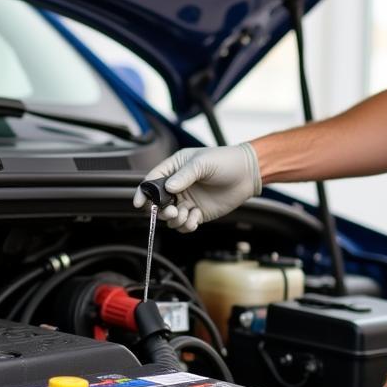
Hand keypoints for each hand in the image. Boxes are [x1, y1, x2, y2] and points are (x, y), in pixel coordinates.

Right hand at [132, 143, 261, 232]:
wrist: (247, 174)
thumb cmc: (225, 161)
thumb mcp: (202, 163)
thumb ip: (184, 175)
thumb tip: (169, 188)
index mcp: (174, 168)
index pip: (152, 181)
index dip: (143, 192)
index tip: (138, 203)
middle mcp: (178, 186)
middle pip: (158, 203)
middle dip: (160, 210)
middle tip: (171, 211)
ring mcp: (188, 200)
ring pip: (171, 217)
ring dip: (174, 220)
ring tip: (186, 215)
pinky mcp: (198, 212)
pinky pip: (185, 224)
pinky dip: (187, 225)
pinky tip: (196, 217)